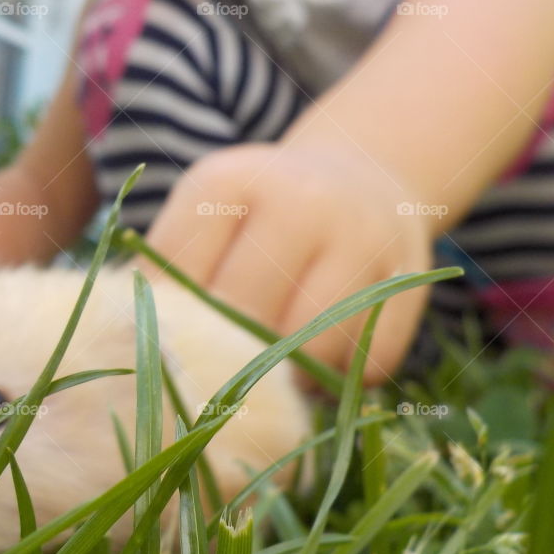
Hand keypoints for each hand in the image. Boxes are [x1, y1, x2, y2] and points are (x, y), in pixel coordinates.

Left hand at [141, 142, 433, 382]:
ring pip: (311, 348)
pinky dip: (339, 375)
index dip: (172, 328)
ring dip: (288, 375)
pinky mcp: (408, 281)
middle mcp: (303, 199)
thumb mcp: (207, 218)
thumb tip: (145, 358)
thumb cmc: (260, 215)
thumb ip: (170, 278)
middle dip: (228, 357)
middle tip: (220, 376)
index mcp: (231, 181)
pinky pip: (365, 360)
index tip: (171, 350)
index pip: (181, 280)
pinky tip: (322, 354)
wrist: (362, 177)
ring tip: (273, 363)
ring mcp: (364, 237)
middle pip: (246, 316)